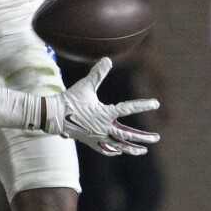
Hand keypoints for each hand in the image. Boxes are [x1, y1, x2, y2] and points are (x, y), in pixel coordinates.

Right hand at [44, 58, 160, 155]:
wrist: (53, 115)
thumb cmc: (70, 99)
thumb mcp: (85, 85)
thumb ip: (98, 73)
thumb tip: (108, 59)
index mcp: (105, 113)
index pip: (128, 109)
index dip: (143, 105)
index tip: (156, 103)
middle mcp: (103, 127)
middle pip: (127, 135)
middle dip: (144, 137)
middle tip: (157, 138)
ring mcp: (97, 136)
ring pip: (119, 145)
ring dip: (132, 148)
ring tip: (143, 150)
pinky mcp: (90, 141)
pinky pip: (105, 149)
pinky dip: (114, 151)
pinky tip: (120, 152)